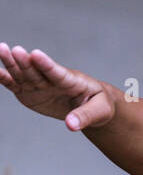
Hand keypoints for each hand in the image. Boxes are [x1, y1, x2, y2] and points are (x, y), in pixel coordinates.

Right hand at [0, 44, 114, 130]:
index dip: (46, 64)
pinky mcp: (29, 92)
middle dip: (25, 62)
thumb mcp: (100, 111)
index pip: (57, 72)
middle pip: (36, 71)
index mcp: (71, 81)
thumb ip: (85, 117)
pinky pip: (15, 85)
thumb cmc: (99, 104)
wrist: (92, 104)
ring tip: (1, 49)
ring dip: (11, 64)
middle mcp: (51, 80)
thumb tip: (71, 125)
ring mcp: (39, 85)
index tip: (36, 54)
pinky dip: (4, 79)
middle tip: (13, 50)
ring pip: (23, 74)